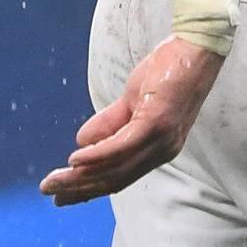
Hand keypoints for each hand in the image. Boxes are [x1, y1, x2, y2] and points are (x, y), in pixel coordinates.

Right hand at [40, 36, 224, 204]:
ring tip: (56, 181)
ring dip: (82, 177)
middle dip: (79, 189)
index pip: (119, 177)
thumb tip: (80, 142)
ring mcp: (159, 141)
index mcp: (156, 150)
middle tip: (51, 194)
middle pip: (114, 179)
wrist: (196, 51)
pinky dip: (97, 155)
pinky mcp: (155, 124)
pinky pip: (122, 146)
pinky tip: (76, 159)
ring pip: (116, 167)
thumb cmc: (167, 73)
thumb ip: (109, 123)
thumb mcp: (132, 101)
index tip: (63, 196)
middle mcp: (160, 152)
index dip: (89, 188)